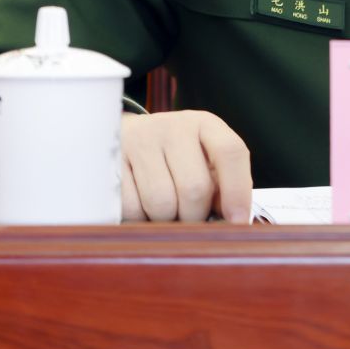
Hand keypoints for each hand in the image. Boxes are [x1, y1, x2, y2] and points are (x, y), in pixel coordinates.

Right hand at [121, 110, 253, 222]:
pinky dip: (139, 219)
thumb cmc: (176, 160)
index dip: (238, 191)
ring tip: (163, 209)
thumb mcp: (204, 162)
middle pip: (194, 189)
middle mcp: (173, 127)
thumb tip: (233, 223)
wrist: (126, 139)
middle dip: (195, 217)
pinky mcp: (112, 161)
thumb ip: (222, 187)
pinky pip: (131, 209)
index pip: (230, 151)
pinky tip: (140, 204)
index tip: (238, 222)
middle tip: (189, 218)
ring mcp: (139, 141)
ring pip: (161, 204)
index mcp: (204, 125)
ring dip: (166, 220)